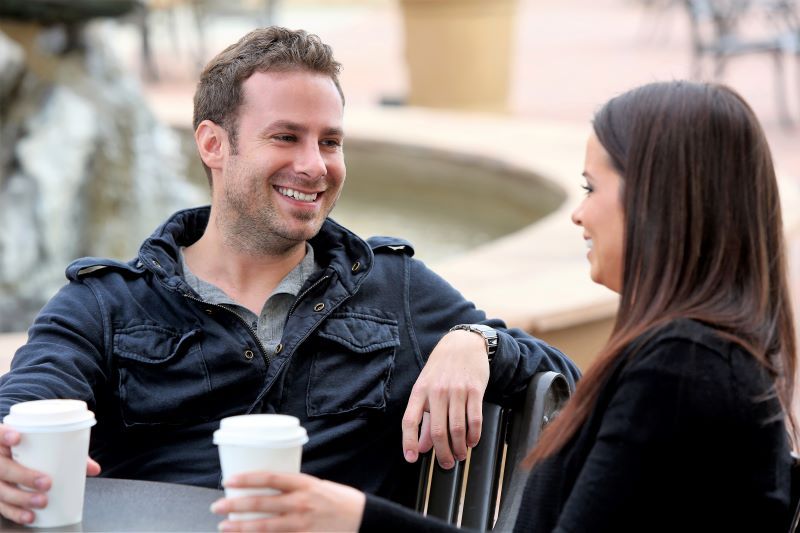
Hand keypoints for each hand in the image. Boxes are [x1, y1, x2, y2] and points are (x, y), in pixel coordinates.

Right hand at [0, 424, 100, 524]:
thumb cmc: (32, 448)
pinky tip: (29, 516)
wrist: (15, 454)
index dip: (3, 435)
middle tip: (46, 482)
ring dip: (21, 498)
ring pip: (0, 490)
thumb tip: (94, 468)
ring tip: (42, 501)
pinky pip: (1, 506)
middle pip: (2, 467)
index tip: (17, 437)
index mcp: (4, 441)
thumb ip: (70, 452)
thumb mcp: (47, 444)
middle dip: (23, 476)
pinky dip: (15, 513)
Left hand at [210, 471, 364, 531]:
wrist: (364, 520)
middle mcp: (301, 503)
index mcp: (304, 484)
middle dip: (235, 504)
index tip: (228, 480)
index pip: (269, 478)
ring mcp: (302, 525)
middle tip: (217, 506)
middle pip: (261, 503)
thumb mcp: (317, 486)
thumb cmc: (339, 501)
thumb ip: (293, 488)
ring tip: (224, 526)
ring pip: (264, 526)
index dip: (246, 479)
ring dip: (241, 527)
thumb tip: (265, 488)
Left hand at [402, 330, 489, 468]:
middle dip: (443, 453)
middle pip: (437, 431)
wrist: (463, 344)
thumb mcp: (426, 388)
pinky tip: (472, 442)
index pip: (409, 420)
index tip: (411, 458)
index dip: (409, 442)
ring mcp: (456, 390)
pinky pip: (475, 419)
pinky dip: (474, 436)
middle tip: (447, 464)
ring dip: (460, 448)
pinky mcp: (474, 390)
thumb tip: (421, 447)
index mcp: (420, 391)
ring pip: (457, 428)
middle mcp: (436, 391)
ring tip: (460, 455)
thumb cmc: (442, 369)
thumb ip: (423, 419)